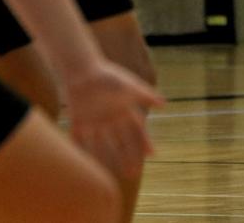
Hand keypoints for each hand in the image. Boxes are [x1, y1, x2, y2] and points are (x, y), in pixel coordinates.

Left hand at [65, 60, 163, 179]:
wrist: (81, 68)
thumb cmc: (107, 75)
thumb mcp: (129, 85)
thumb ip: (145, 95)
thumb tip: (165, 104)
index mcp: (124, 109)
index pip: (137, 129)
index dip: (144, 141)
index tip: (152, 154)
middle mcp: (110, 118)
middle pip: (121, 141)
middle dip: (128, 157)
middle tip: (133, 173)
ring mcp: (94, 121)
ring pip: (103, 144)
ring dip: (108, 159)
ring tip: (111, 175)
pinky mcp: (78, 120)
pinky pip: (80, 140)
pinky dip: (82, 151)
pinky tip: (84, 164)